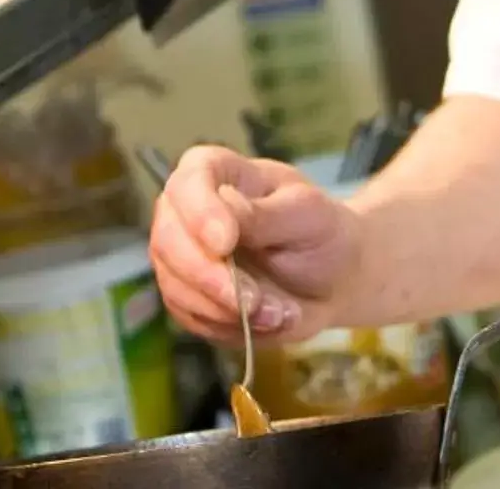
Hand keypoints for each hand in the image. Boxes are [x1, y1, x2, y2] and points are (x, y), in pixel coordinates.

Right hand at [149, 146, 359, 343]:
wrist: (332, 280)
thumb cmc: (321, 232)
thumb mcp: (307, 215)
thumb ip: (264, 214)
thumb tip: (224, 211)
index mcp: (217, 172)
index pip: (189, 181)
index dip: (199, 212)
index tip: (225, 243)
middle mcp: (188, 212)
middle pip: (167, 240)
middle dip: (209, 277)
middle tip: (254, 299)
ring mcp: (183, 257)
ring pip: (175, 286)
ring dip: (225, 309)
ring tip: (278, 313)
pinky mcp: (189, 299)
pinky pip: (191, 318)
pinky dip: (229, 327)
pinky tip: (268, 321)